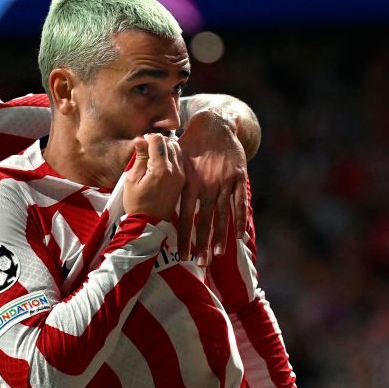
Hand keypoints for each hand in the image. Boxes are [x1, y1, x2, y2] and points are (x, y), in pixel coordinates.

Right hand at [123, 133, 184, 221]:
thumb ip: (140, 158)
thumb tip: (140, 139)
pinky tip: (161, 164)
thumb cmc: (136, 203)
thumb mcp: (132, 180)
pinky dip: (171, 157)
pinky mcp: (183, 179)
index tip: (141, 145)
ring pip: (177, 149)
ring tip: (154, 157)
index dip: (147, 139)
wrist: (149, 224)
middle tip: (146, 151)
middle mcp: (175, 170)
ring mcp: (181, 175)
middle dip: (157, 142)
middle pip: (169, 142)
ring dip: (166, 148)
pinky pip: (180, 160)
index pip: (158, 140)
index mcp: (161, 169)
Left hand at [176, 110, 249, 264]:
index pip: (185, 216)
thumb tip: (148, 193)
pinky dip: (240, 219)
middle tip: (199, 263)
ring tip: (216, 255)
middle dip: (201, 243)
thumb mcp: (176, 160)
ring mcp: (224, 181)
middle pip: (204, 220)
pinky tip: (239, 236)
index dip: (184, 236)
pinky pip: (240, 202)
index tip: (181, 255)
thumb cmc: (191, 144)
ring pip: (223, 214)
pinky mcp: (239, 177)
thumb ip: (166, 178)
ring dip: (219, 236)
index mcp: (189, 182)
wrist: (215, 124)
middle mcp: (207, 184)